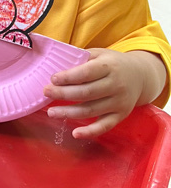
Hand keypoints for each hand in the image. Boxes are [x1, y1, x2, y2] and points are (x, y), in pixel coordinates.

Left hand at [43, 48, 165, 138]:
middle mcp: (116, 85)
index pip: (86, 73)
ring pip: (91, 110)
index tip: (53, 79)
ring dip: (68, 113)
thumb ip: (81, 59)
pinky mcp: (120, 115)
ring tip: (51, 112)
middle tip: (46, 92)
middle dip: (63, 94)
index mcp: (110, 67)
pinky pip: (104, 126)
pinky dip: (90, 132)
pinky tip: (75, 133)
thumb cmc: (112, 63)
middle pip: (86, 93)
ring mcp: (119, 102)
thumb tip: (55, 64)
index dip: (68, 77)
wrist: (141, 76)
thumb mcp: (100, 54)